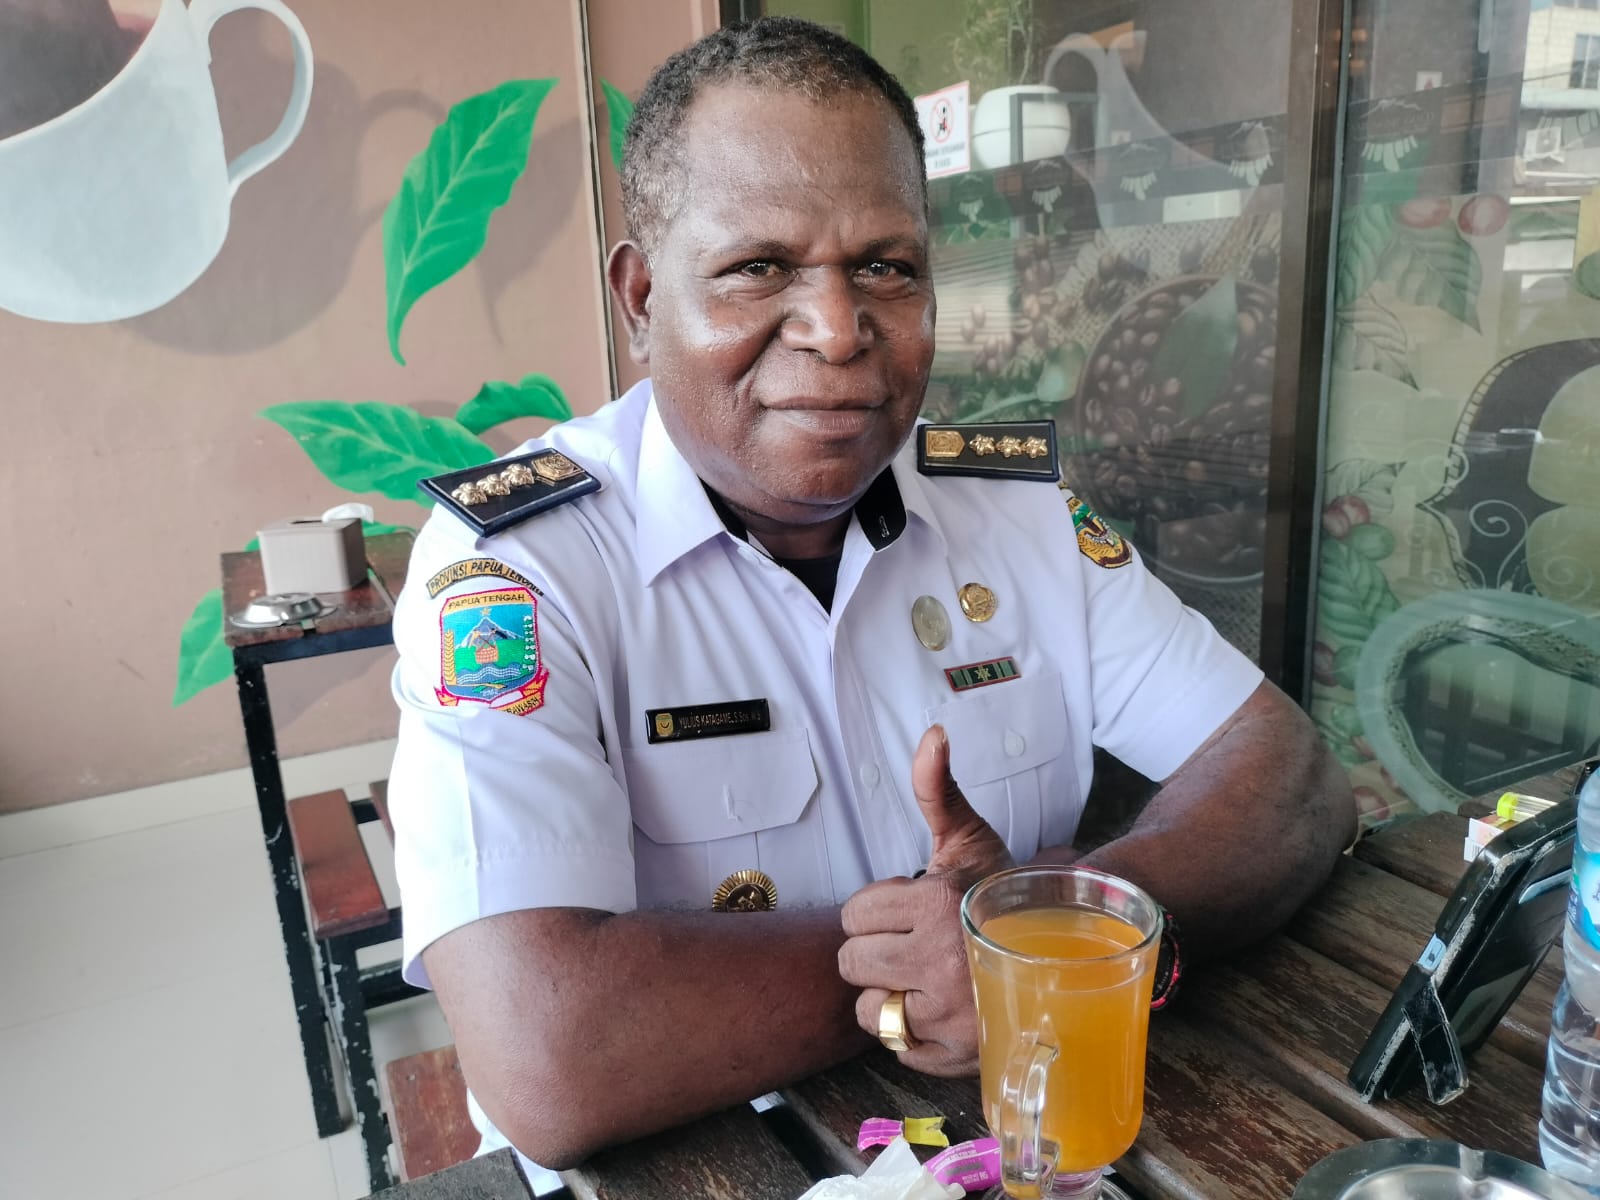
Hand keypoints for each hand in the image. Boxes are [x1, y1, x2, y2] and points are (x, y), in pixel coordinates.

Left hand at [838, 725, 1013, 1075]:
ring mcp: (950, 1016)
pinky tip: (939, 1011)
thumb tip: (932, 734)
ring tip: (923, 978)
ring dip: (888, 996)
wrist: (1067, 948)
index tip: (910, 911)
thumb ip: (936, 788)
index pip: (854, 915)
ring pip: (868, 1012)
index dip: (877, 911)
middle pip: (852, 964)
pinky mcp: (957, 1057)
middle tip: (912, 945)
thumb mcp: (968, 836)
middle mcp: (940, 962)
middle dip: (875, 952)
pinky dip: (911, 1035)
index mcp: (936, 905)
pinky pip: (897, 1049)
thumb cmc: (1002, 891)